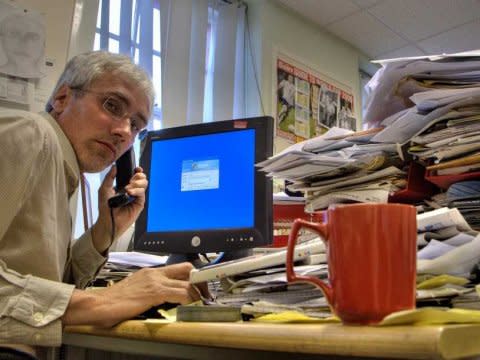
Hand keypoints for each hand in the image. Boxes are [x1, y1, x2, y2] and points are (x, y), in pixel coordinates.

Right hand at [63, 263, 200, 326]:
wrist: (98, 304)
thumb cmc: (113, 301)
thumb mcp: (136, 290)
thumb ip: (150, 290)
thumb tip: (164, 297)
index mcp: (150, 272)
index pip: (178, 267)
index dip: (192, 275)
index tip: (200, 283)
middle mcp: (154, 273)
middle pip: (187, 268)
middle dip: (199, 279)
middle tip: (204, 291)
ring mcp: (155, 281)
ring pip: (187, 281)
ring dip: (196, 292)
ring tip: (200, 301)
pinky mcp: (154, 292)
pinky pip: (180, 293)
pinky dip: (188, 299)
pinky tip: (188, 304)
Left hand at [92, 165, 147, 252]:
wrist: (108, 220)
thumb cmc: (105, 207)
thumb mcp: (104, 189)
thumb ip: (109, 177)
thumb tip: (114, 166)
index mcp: (124, 185)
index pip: (134, 175)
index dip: (137, 171)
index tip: (136, 168)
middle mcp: (132, 190)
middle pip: (142, 178)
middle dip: (138, 176)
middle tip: (131, 179)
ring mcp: (136, 196)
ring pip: (144, 184)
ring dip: (137, 183)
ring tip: (127, 189)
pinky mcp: (140, 203)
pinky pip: (142, 193)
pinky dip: (136, 190)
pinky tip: (129, 192)